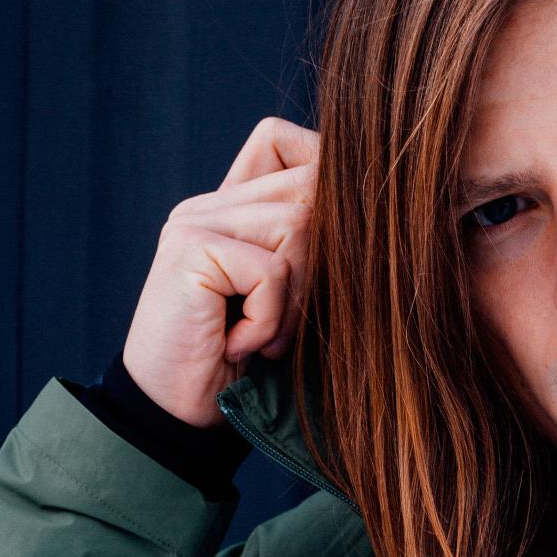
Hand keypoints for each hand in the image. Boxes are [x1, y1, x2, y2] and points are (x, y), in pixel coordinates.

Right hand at [121, 116, 318, 428]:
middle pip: (308, 184)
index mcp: (228, 206)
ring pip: (298, 224)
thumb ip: (309, 251)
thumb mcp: (286, 302)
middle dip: (325, 258)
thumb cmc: (241, 367)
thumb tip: (378, 210)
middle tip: (296, 319)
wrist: (177, 416)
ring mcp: (195, 222)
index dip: (323, 173)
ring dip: (297, 297)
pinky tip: (240, 345)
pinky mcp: (190, 251)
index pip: (283, 140)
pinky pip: (272, 270)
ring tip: (267, 337)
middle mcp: (209, 204)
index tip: (339, 240)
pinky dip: (270, 319)